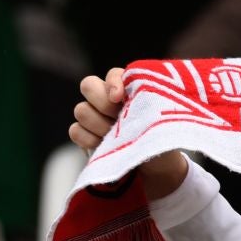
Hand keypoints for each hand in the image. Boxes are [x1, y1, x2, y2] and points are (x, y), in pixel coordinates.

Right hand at [70, 67, 188, 198]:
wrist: (157, 166)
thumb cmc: (162, 137)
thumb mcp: (165, 121)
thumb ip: (150, 105)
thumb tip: (131, 104)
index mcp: (128, 89)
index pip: (113, 74)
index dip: (113, 83)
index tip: (119, 99)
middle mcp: (107, 98)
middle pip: (88, 85)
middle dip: (103, 104)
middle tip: (118, 119)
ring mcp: (93, 115)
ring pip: (81, 110)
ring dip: (100, 125)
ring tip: (119, 138)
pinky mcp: (85, 134)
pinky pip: (75, 130)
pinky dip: (89, 139)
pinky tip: (104, 146)